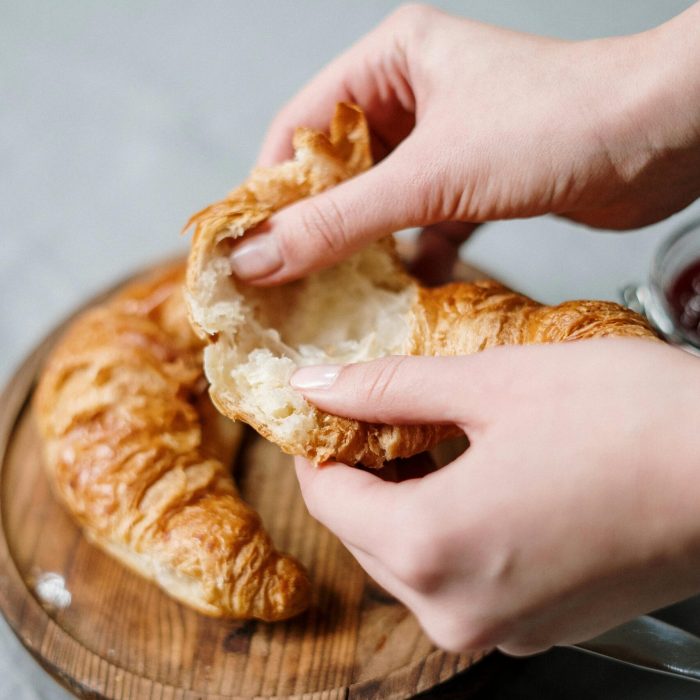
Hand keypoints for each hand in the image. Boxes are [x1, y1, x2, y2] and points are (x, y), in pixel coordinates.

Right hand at [229, 4, 699, 284]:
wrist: (664, 141)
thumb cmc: (555, 127)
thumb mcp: (429, 177)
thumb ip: (338, 221)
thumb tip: (257, 258)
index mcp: (391, 60)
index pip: (300, 127)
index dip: (266, 189)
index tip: (242, 248)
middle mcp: (413, 95)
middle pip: (335, 169)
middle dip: (311, 226)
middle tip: (280, 283)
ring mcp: (444, 140)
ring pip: (378, 201)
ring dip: (359, 248)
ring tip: (328, 297)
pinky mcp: (472, 181)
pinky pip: (420, 222)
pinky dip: (408, 257)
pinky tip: (396, 291)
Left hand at [290, 339, 699, 653]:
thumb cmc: (628, 420)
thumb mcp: (490, 383)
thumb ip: (386, 387)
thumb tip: (315, 384)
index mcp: (432, 546)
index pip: (325, 499)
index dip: (318, 446)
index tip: (329, 410)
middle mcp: (457, 607)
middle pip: (361, 534)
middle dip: (359, 474)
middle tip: (380, 416)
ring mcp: (499, 626)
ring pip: (406, 560)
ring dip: (401, 502)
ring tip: (429, 442)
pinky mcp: (535, 625)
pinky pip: (456, 579)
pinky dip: (446, 532)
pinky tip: (475, 483)